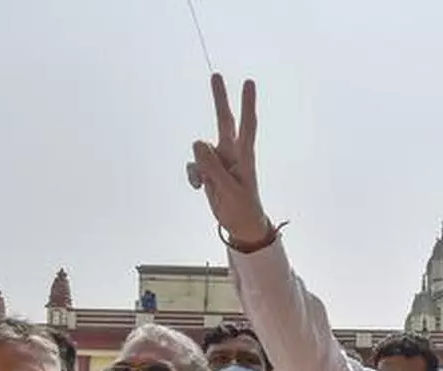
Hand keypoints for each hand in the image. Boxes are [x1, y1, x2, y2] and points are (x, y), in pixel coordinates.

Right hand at [191, 74, 270, 246]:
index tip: (248, 83)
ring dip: (200, 165)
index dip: (247, 104)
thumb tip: (198, 143)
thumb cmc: (242, 206)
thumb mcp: (229, 189)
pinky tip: (200, 187)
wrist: (238, 223)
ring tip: (210, 184)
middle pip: (224, 120)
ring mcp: (218, 159)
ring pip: (201, 149)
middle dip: (220, 99)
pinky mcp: (207, 169)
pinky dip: (193, 175)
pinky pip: (194, 165)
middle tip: (216, 75)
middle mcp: (231, 152)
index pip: (247, 125)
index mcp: (244, 155)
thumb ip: (213, 167)